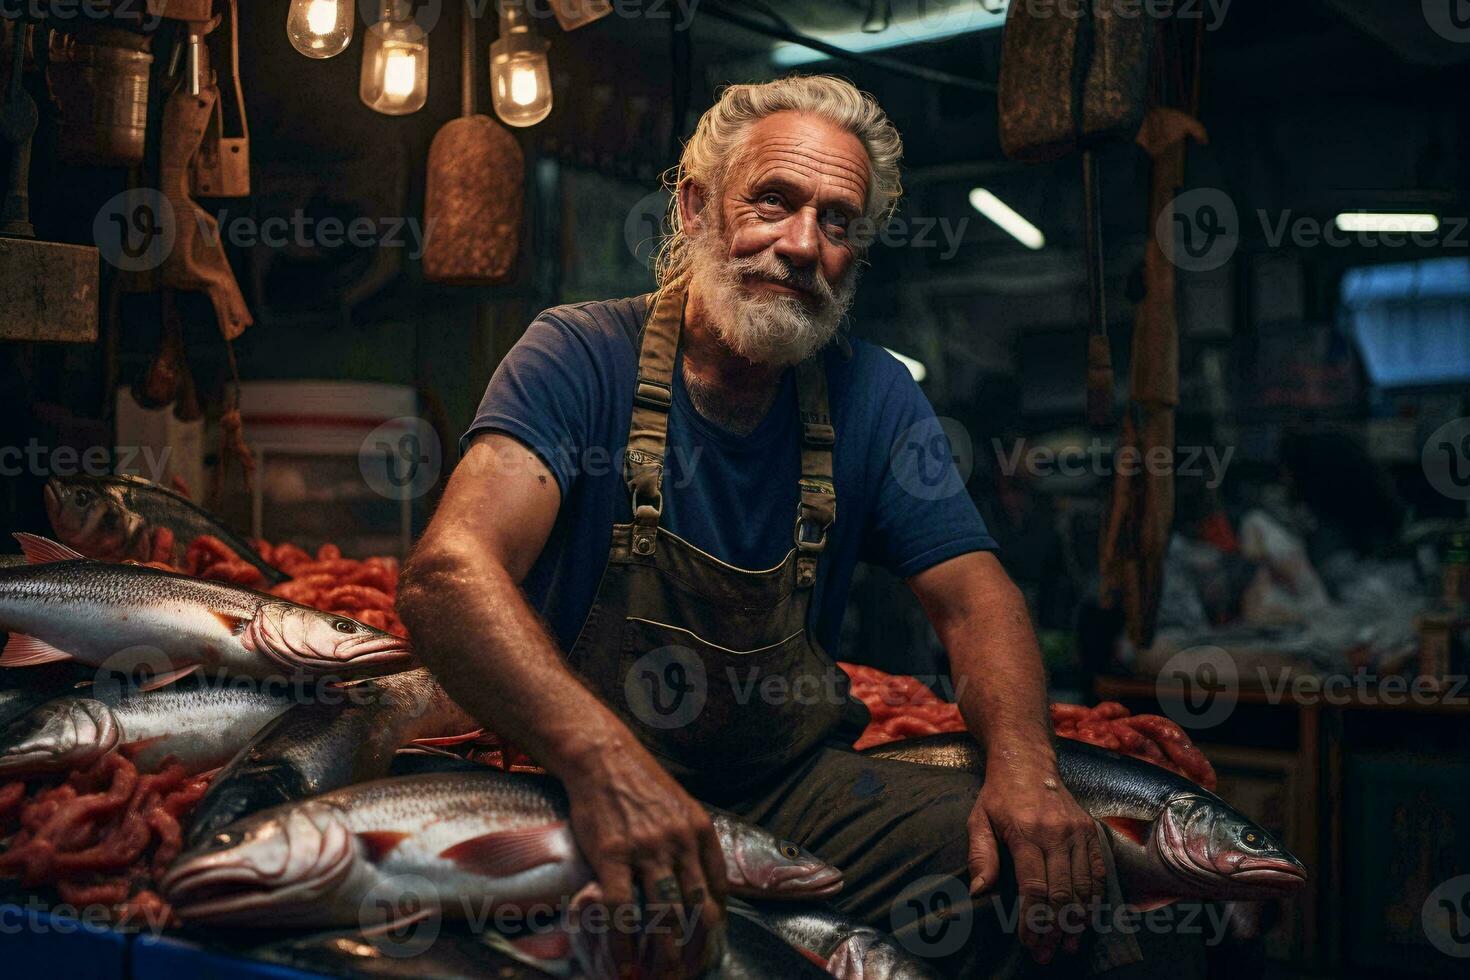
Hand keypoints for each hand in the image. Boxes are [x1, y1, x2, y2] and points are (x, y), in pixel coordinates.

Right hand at [562, 733, 726, 977]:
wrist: (602, 758)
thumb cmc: (639, 783)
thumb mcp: (679, 807)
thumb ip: (690, 842)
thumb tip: (698, 881)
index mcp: (700, 831)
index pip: (719, 889)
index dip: (716, 924)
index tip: (708, 945)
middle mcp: (680, 842)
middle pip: (697, 907)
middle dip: (695, 947)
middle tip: (688, 970)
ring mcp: (646, 850)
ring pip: (664, 913)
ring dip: (664, 953)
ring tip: (662, 976)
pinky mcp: (612, 856)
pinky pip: (622, 909)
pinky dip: (624, 942)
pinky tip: (624, 963)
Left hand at [967, 764, 1105, 963]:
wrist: (1027, 762)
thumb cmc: (998, 796)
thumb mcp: (978, 820)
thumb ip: (980, 856)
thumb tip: (978, 892)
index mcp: (1026, 833)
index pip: (1034, 887)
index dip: (1033, 920)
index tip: (1029, 942)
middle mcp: (1056, 833)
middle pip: (1062, 892)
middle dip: (1055, 928)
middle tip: (1047, 953)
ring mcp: (1078, 832)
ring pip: (1084, 886)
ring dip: (1078, 920)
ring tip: (1068, 945)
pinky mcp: (1091, 831)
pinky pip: (1099, 871)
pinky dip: (1094, 899)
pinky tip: (1087, 918)